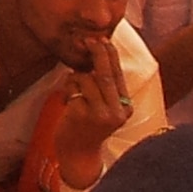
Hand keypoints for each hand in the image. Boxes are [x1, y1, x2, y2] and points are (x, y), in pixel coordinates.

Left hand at [49, 40, 132, 181]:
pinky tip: (68, 103)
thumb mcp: (103, 107)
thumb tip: (97, 54)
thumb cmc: (87, 125)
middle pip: (105, 74)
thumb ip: (103, 87)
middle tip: (89, 39)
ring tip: (73, 92)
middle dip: (97, 53)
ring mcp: (101, 113)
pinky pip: (72, 87)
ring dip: (74, 77)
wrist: (78, 153)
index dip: (110, 55)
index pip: (118, 75)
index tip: (103, 38)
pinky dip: (67, 88)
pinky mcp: (84, 114)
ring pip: (85, 78)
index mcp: (125, 107)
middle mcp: (117, 111)